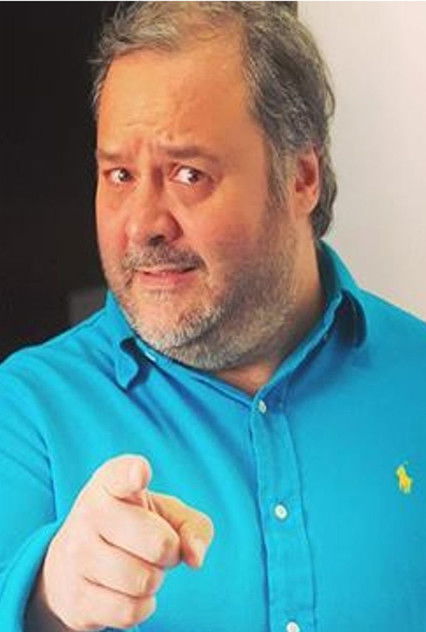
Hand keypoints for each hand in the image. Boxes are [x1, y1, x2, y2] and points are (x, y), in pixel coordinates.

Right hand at [33, 454, 213, 630]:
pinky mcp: (75, 597)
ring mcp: (77, 555)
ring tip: (138, 567)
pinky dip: (141, 606)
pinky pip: (130, 611)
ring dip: (153, 580)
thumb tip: (195, 558)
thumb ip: (193, 526)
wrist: (70, 566)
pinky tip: (127, 592)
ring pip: (145, 581)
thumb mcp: (164, 514)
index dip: (135, 474)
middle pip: (159, 543)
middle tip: (157, 548)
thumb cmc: (132, 528)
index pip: (122, 474)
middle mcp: (89, 513)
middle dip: (170, 552)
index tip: (140, 474)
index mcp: (110, 482)